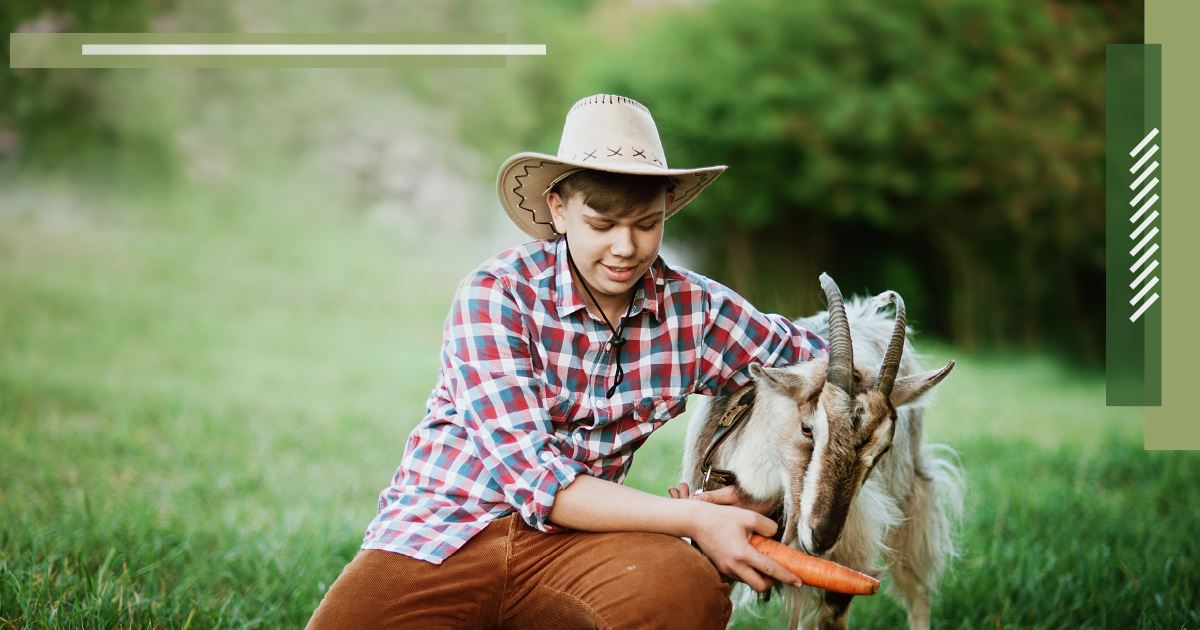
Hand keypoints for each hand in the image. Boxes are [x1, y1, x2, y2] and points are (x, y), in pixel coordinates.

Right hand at [669, 484, 802, 592]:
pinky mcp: (720, 568)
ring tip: (761, 558)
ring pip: (749, 581)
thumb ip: (767, 526)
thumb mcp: (748, 516)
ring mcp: (726, 569)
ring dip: (758, 575)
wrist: (695, 520)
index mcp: (743, 554)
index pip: (770, 570)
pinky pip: (739, 575)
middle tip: (777, 569)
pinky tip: (747, 556)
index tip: (798, 582)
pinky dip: (747, 571)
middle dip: (772, 582)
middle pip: (760, 586)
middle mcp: (734, 566)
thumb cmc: (721, 517)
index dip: (787, 577)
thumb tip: (774, 535)